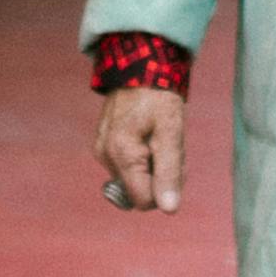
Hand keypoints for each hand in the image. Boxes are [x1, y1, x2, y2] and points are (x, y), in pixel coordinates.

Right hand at [95, 84, 187, 213]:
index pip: (143, 201)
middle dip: (159, 175)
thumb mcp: (171, 134)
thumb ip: (169, 173)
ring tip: (159, 136)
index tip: (173, 160)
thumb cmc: (159, 98)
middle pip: (139, 190)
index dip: (164, 188)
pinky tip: (149, 134)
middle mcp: (105, 157)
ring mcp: (102, 151)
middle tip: (169, 145)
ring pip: (135, 178)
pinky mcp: (104, 146)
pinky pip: (128, 166)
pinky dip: (144, 156)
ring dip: (153, 165)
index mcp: (121, 155)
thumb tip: (169, 209)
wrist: (140, 66)